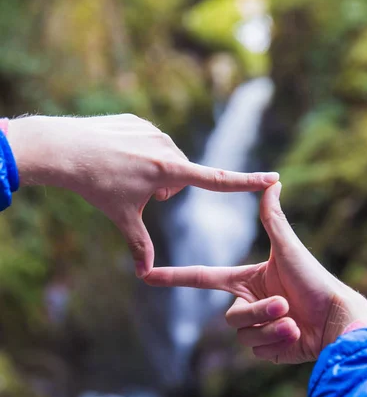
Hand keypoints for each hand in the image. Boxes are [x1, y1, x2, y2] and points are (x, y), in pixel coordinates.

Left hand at [7, 114, 278, 276]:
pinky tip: (115, 157)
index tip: (273, 177)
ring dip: (154, 171)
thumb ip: (140, 245)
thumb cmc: (96, 186)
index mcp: (169, 171)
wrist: (63, 148)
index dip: (247, 182)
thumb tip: (145, 276)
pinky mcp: (137, 121)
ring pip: (165, 158)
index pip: (217, 180)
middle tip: (141, 194)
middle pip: (182, 175)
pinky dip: (139, 154)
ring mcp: (152, 130)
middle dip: (167, 189)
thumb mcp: (122, 218)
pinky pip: (149, 142)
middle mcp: (167, 147)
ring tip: (123, 174)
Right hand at [146, 182, 366, 363]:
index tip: (147, 275)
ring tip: (295, 321)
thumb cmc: (315, 279)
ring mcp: (257, 329)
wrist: (338, 317)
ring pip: (245, 337)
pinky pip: (258, 351)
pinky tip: (298, 337)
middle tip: (286, 306)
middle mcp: (248, 304)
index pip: (202, 278)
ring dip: (272, 328)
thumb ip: (273, 218)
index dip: (174, 276)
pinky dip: (279, 344)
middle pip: (232, 317)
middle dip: (260, 312)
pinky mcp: (268, 349)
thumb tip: (273, 181)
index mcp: (245, 281)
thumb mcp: (289, 248)